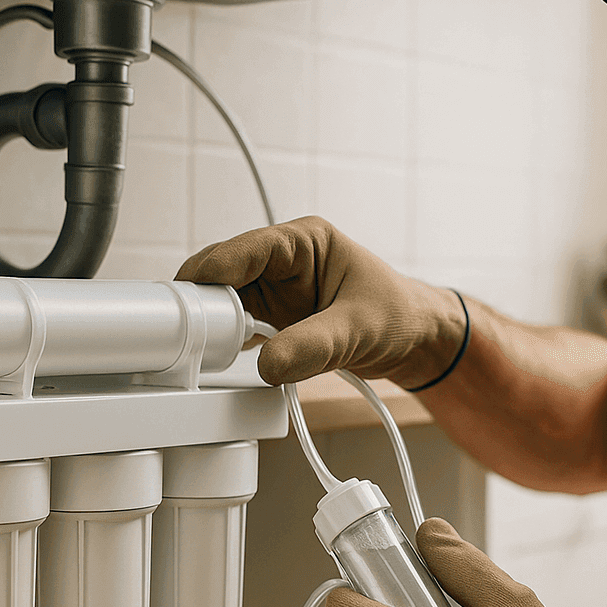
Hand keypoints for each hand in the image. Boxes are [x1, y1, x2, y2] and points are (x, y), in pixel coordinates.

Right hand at [175, 217, 464, 387]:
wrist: (418, 342)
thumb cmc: (400, 316)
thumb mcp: (359, 329)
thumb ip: (315, 346)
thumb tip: (268, 364)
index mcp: (304, 242)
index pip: (244, 250)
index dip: (212, 273)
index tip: (190, 302)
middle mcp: (282, 263)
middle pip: (222, 277)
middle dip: (205, 304)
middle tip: (189, 336)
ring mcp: (274, 293)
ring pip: (223, 305)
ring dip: (212, 327)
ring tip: (199, 352)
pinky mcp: (274, 322)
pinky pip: (237, 329)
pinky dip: (225, 344)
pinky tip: (217, 361)